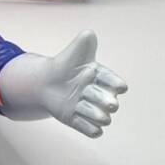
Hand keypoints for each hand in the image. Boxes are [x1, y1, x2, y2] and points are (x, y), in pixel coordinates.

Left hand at [0, 30, 126, 136]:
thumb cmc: (65, 65)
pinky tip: (91, 127)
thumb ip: (83, 43)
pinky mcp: (80, 121)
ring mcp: (91, 110)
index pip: (113, 82)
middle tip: (96, 98)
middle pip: (108, 102)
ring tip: (89, 111)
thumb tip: (89, 34)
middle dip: (103, 100)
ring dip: (96, 116)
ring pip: (101, 118)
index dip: (115, 83)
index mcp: (103, 78)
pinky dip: (91, 130)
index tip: (118, 86)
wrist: (47, 83)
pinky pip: (91, 131)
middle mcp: (101, 95)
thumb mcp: (75, 52)